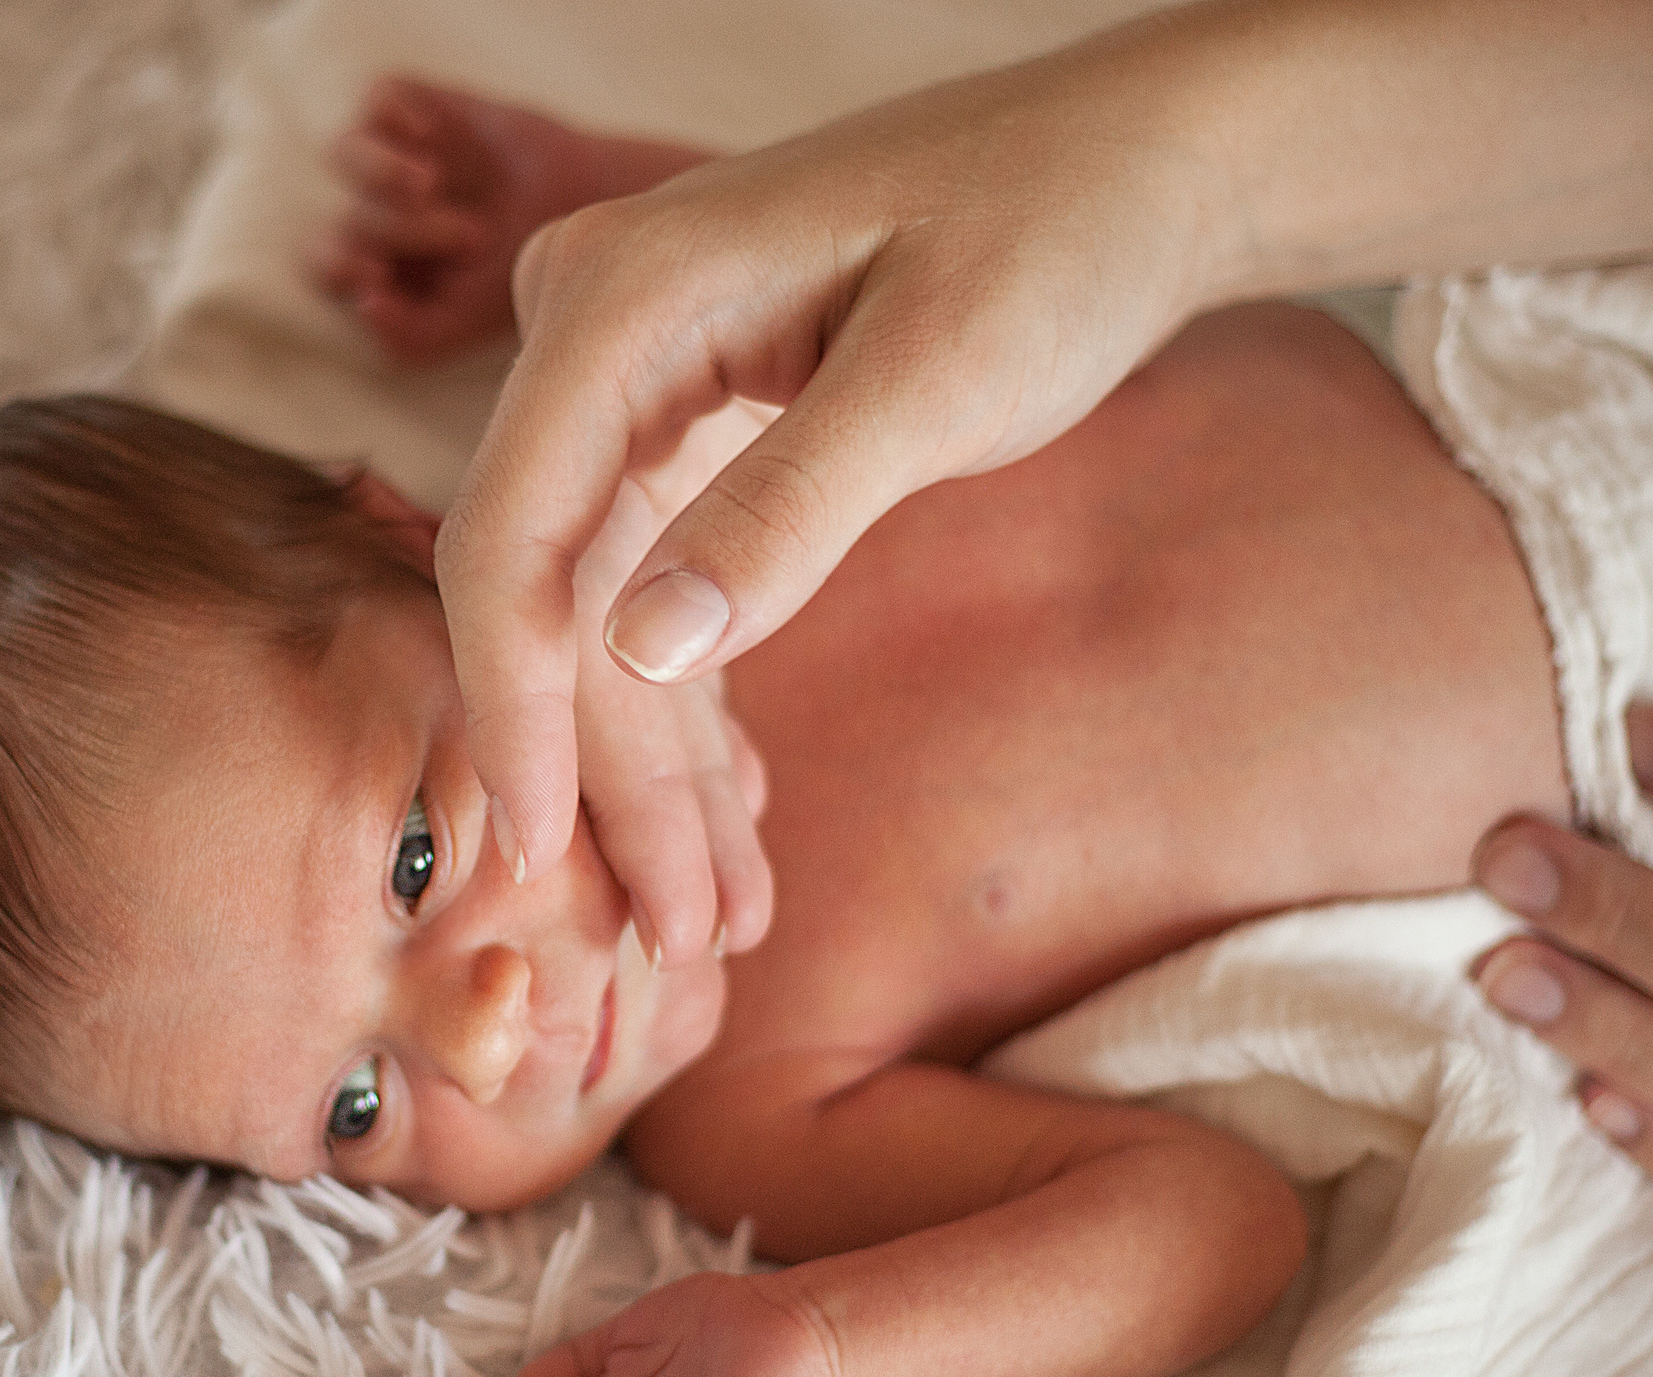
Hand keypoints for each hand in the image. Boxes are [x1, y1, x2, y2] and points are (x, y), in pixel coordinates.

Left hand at [314, 78, 591, 365]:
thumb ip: (410, 338)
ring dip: (380, 174)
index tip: (377, 276)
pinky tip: (429, 137)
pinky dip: (395, 117)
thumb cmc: (520, 274)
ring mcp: (392, 153)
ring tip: (428, 185)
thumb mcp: (468, 325)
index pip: (328, 270)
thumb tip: (365, 304)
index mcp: (378, 268)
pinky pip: (379, 96)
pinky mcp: (417, 106)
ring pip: (345, 154)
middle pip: (343, 218)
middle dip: (401, 233)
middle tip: (474, 238)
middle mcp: (374, 209)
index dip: (342, 270)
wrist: (586, 212)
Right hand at [435, 17, 1225, 888]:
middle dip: (617, 775)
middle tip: (687, 933)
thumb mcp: (940, 377)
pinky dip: (703, 707)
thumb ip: (787, 508)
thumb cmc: (1055, 235)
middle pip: (560, 597)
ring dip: (663, 768)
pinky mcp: (693, 427)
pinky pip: (663, 588)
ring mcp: (638, 383)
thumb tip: (642, 650)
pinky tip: (737, 817)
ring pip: (608, 613)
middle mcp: (597, 335)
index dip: (520, 713)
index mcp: (622, 298)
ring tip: (722, 915)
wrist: (1137, 168)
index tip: (543, 860)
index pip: (515, 540)